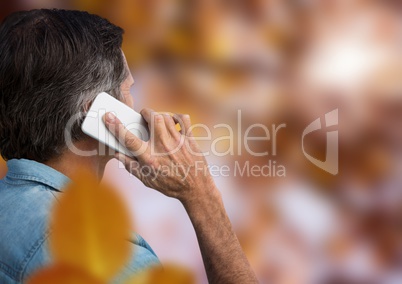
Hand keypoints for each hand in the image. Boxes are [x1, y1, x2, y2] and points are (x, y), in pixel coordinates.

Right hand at [103, 108, 217, 202]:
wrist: (195, 189)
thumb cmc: (170, 185)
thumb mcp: (146, 179)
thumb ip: (130, 165)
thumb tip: (117, 153)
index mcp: (149, 158)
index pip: (128, 139)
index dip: (116, 126)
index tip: (108, 116)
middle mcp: (163, 147)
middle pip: (152, 118)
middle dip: (145, 113)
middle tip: (143, 116)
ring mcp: (177, 142)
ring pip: (166, 117)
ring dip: (159, 115)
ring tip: (156, 120)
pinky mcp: (189, 139)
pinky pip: (183, 120)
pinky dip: (177, 116)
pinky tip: (173, 121)